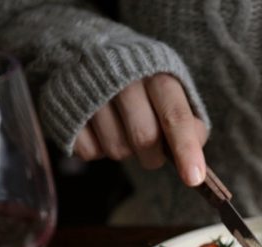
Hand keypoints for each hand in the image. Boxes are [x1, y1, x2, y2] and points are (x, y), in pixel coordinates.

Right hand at [73, 73, 207, 185]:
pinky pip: (89, 152)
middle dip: (153, 156)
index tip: (194, 179)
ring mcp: (91, 93)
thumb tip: (194, 149)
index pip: (175, 116)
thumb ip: (188, 120)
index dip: (186, 149)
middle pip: (145, 138)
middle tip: (151, 150)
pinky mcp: (67, 110)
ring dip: (126, 152)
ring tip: (122, 129)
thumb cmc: (141, 81)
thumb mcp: (171, 89)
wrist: (87, 51)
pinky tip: (100, 129)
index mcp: (156, 74)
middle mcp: (123, 79)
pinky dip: (99, 150)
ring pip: (117, 150)